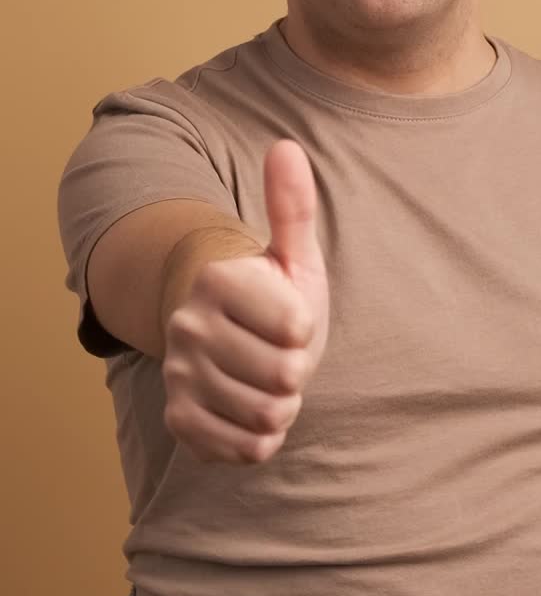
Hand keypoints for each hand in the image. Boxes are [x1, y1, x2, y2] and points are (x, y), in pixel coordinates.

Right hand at [162, 140, 328, 463]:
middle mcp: (187, 326)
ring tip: (266, 379)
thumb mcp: (293, 254)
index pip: (297, 326)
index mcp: (217, 279)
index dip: (306, 327)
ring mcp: (178, 375)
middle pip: (285, 375)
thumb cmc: (274, 294)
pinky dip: (261, 436)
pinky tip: (249, 409)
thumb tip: (287, 147)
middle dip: (297, 370)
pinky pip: (245, 448)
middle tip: (279, 353)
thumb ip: (292, 206)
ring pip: (268, 415)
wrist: (232, 340)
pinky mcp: (180, 420)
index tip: (289, 316)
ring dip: (281, 403)